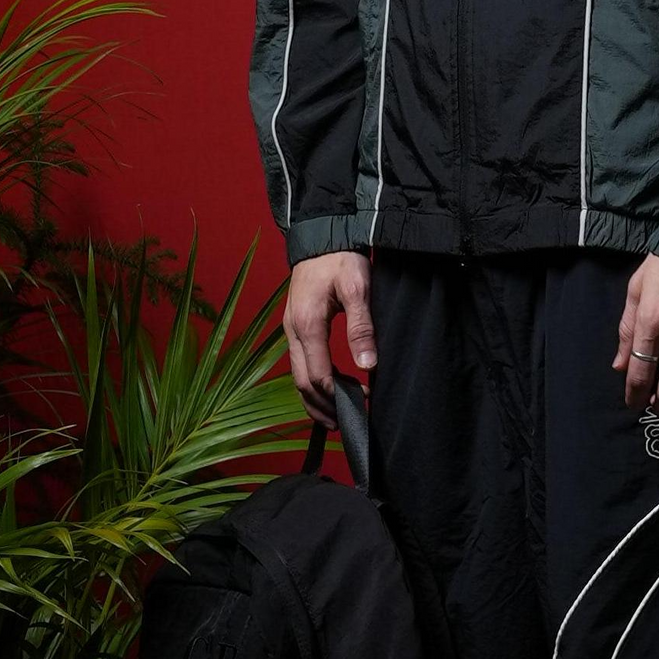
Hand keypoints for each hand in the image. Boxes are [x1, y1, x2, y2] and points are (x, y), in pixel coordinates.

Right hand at [283, 251, 375, 426]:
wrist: (323, 235)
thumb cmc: (341, 259)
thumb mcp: (359, 289)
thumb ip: (362, 328)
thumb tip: (368, 366)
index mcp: (307, 324)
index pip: (319, 375)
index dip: (339, 395)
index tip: (363, 401)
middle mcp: (292, 330)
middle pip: (302, 382)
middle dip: (322, 406)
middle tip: (346, 423)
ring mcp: (290, 328)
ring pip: (297, 375)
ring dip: (313, 399)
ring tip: (335, 417)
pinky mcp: (295, 325)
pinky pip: (298, 363)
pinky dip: (310, 382)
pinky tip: (326, 391)